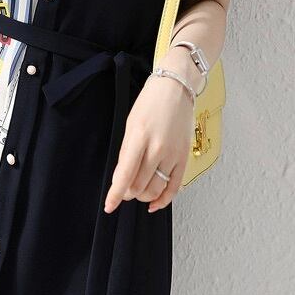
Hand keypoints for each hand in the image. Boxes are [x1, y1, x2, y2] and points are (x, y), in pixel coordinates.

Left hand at [104, 71, 193, 213]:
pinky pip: (175, 187)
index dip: (115, 194)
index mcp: (139, 136)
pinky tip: (154, 203)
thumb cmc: (150, 102)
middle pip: (139, 185)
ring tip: (136, 192)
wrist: (176, 88)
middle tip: (123, 190)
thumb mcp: (130, 123)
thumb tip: (122, 177)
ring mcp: (173, 154)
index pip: (125, 174)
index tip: (109, 206)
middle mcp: (158, 148)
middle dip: (127, 193)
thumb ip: (126, 151)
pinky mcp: (185, 157)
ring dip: (142, 196)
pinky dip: (163, 199)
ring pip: (155, 189)